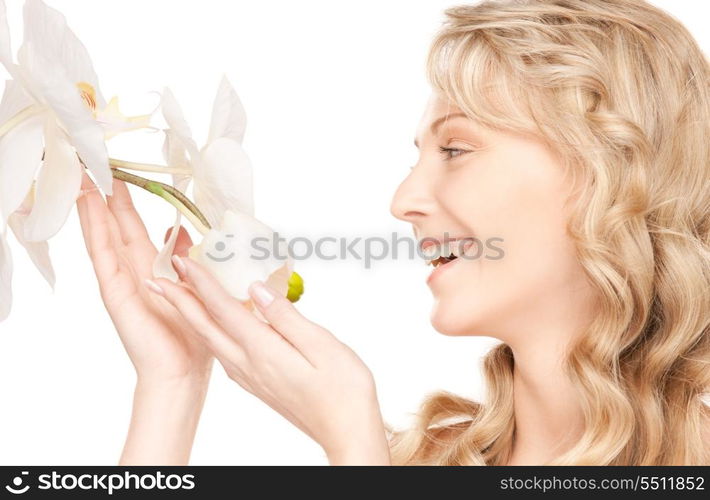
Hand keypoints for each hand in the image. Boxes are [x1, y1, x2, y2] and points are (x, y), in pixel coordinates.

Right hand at [76, 173, 212, 463]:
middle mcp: (133, 271)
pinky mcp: (114, 290)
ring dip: (94, 203)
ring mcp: (121, 279)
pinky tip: (86, 202)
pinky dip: (93, 225)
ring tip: (84, 172)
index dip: (128, 202)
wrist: (182, 370)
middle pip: (117, 225)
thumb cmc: (193, 333)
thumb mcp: (196, 284)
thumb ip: (183, 256)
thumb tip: (176, 230)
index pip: (136, 227)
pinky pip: (102, 251)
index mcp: (153, 269)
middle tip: (96, 161)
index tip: (122, 174)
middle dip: (108, 195)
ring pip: (104, 232)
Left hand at [148, 255, 390, 464]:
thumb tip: (256, 289)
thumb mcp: (322, 345)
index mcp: (262, 351)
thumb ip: (285, 317)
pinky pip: (224, 349)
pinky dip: (210, 329)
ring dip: (191, 314)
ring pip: (211, 339)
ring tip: (179, 292)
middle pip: (205, 326)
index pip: (223, 310)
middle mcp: (247, 365)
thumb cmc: (342, 390)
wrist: (345, 432)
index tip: (183, 260)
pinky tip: (214, 322)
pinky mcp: (255, 382)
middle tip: (158, 275)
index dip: (202, 283)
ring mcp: (249, 376)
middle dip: (180, 298)